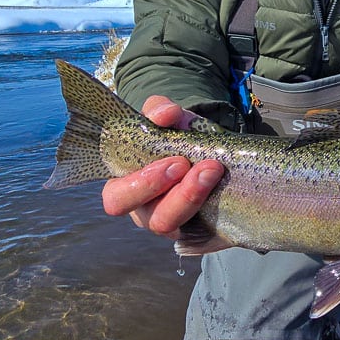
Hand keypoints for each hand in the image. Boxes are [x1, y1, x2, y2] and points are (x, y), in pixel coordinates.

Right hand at [99, 95, 225, 237]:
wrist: (208, 148)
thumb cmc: (176, 136)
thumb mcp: (167, 118)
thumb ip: (159, 109)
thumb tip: (165, 114)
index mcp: (126, 186)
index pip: (116, 198)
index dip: (140, 184)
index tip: (174, 160)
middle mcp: (144, 210)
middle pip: (146, 218)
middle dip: (167, 192)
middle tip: (187, 165)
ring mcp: (169, 222)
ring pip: (171, 224)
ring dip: (191, 197)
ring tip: (211, 170)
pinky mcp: (195, 230)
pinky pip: (199, 230)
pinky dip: (212, 209)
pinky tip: (223, 189)